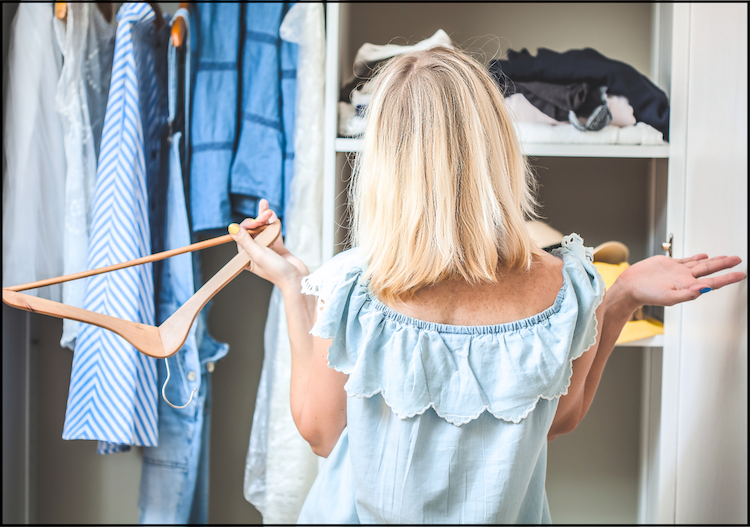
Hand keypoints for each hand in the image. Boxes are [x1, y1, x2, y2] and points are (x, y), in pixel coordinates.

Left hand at [229, 199, 308, 290]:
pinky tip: (271, 214)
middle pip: (253, 230)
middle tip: (267, 213)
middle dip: (259, 220)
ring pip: (263, 229)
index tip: (256, 222)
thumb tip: (232, 227)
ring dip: (264, 218)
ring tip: (265, 205)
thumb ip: (245, 240)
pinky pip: (273, 232)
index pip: (242, 235)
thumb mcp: (258, 254)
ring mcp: (266, 249)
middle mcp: (254, 252)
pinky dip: (273, 223)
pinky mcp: (277, 247)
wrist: (296, 279)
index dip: (248, 225)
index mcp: (245, 256)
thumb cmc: (276, 271)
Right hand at [616, 253, 745, 309]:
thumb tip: (705, 290)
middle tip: (738, 261)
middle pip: (710, 271)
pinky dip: (697, 258)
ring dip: (714, 261)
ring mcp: (678, 271)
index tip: (741, 274)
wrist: (629, 287)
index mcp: (688, 287)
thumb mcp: (668, 297)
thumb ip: (688, 294)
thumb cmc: (646, 295)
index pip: (713, 282)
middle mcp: (685, 279)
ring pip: (701, 265)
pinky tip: (703, 256)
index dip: (728, 278)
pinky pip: (686, 260)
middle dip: (725, 266)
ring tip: (727, 258)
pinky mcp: (669, 265)